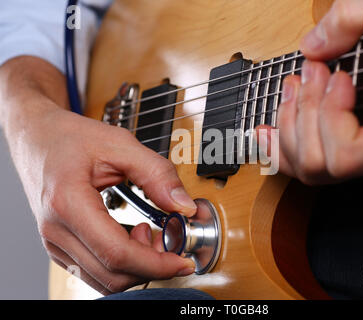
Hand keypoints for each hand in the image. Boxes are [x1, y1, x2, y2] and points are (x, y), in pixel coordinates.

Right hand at [0, 57, 196, 294]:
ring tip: (150, 234)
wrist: (36, 137)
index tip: (182, 260)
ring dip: (137, 267)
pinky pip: (94, 271)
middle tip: (170, 241)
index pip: (117, 253)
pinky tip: (133, 238)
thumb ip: (157, 174)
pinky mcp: (59, 246)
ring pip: (104, 280)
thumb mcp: (120, 144)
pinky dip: (121, 265)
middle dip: (152, 267)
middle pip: (113, 274)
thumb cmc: (70, 138)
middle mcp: (56, 230)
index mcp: (68, 202)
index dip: (156, 263)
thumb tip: (184, 206)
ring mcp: (54, 242)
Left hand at [258, 0, 362, 184]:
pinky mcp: (353, 154)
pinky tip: (264, 132)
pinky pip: (306, 166)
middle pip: (319, 163)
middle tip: (311, 71)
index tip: (339, 76)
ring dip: (289, 123)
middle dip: (303, 112)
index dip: (329, 115)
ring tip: (294, 85)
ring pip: (308, 168)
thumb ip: (355, 20)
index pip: (348, 154)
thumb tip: (312, 47)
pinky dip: (278, 148)